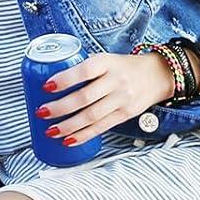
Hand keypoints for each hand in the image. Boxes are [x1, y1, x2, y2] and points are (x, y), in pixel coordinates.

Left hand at [36, 53, 176, 146]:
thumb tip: (50, 84)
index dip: (64, 79)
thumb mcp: (105, 60)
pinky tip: (69, 140)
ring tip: (50, 130)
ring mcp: (122, 99)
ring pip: (92, 116)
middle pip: (85, 97)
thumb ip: (84, 70)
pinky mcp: (126, 114)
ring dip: (68, 126)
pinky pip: (102, 127)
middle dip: (60, 107)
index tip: (45, 87)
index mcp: (106, 62)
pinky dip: (84, 135)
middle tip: (41, 112)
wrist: (158, 75)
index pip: (84, 71)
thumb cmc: (122, 67)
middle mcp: (116, 81)